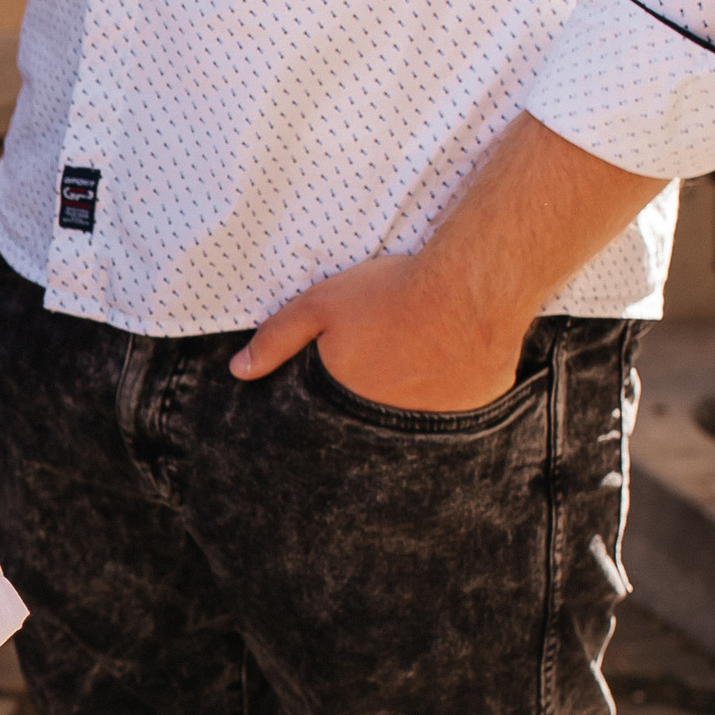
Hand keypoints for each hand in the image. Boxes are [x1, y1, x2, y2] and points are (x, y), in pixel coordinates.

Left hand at [233, 248, 523, 412]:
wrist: (470, 288)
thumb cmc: (392, 294)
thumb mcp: (321, 305)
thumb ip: (278, 339)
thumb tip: (239, 371)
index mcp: (349, 404)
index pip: (329, 424)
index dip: (337, 400)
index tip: (347, 381)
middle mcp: (389, 426)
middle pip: (372, 421)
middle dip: (372, 402)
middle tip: (387, 366)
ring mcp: (435, 424)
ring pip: (414, 420)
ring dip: (411, 402)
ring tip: (417, 365)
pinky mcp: (474, 414)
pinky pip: (456, 415)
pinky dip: (451, 398)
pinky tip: (452, 369)